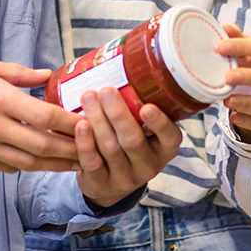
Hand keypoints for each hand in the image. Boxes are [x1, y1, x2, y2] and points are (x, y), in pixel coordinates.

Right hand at [0, 58, 81, 172]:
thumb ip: (16, 73)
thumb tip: (47, 75)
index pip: (45, 115)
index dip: (70, 123)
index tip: (87, 123)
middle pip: (42, 145)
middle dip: (70, 150)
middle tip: (91, 150)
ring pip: (26, 163)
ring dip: (53, 165)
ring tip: (74, 164)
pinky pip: (4, 167)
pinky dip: (25, 166)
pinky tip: (39, 165)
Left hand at [72, 88, 183, 207]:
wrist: (109, 185)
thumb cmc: (127, 147)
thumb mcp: (143, 133)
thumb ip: (139, 109)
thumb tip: (122, 66)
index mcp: (164, 149)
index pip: (170, 138)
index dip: (160, 123)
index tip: (147, 107)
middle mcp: (148, 165)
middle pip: (133, 140)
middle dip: (118, 114)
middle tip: (106, 90)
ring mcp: (124, 178)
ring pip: (111, 148)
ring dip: (98, 120)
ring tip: (88, 97)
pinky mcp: (101, 184)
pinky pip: (92, 162)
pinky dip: (85, 142)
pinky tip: (80, 125)